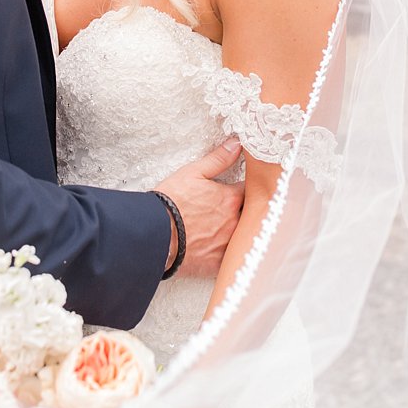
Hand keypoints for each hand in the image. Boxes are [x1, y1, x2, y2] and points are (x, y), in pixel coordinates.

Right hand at [154, 139, 244, 278]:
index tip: (244, 189)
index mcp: (232, 198)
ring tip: (229, 229)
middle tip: (240, 210)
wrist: (154, 233)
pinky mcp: (218, 262)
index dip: (248, 189)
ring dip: (242, 232)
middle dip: (249, 211)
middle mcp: (235, 221)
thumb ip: (219, 159)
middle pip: (252, 215)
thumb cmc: (171, 202)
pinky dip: (232, 255)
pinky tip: (225, 251)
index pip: (252, 190)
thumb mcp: (193, 172)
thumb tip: (237, 144)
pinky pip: (233, 259)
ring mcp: (228, 243)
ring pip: (246, 237)